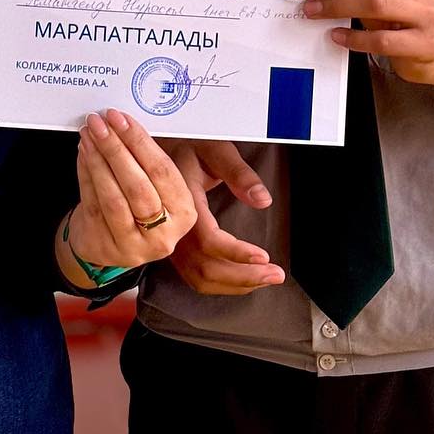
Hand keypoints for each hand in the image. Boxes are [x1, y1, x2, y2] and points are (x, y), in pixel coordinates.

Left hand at [62, 110, 194, 281]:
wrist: (110, 242)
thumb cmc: (137, 206)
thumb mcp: (157, 188)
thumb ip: (148, 161)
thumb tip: (123, 123)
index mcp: (184, 213)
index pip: (162, 172)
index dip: (139, 142)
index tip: (121, 119)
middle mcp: (162, 234)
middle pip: (138, 186)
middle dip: (116, 149)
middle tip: (100, 124)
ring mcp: (132, 246)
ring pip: (113, 197)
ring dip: (98, 160)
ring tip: (89, 136)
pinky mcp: (104, 248)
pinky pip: (93, 205)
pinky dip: (86, 174)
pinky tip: (84, 154)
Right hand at [163, 139, 284, 295]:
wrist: (156, 153)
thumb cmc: (190, 147)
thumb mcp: (215, 149)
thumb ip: (239, 173)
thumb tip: (263, 200)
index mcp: (183, 201)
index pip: (207, 239)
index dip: (235, 252)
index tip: (264, 257)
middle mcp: (174, 227)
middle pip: (205, 267)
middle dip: (244, 276)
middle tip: (276, 274)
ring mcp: (173, 241)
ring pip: (200, 278)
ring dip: (235, 285)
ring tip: (266, 278)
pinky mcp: (177, 248)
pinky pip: (195, 277)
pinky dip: (221, 286)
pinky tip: (243, 280)